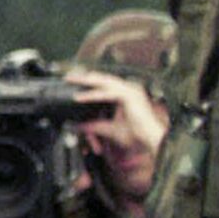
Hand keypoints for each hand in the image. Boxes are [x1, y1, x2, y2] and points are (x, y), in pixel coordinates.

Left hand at [67, 69, 167, 210]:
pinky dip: (93, 95)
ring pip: (105, 82)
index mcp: (125, 95)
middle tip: (68, 77)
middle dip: (85, 77)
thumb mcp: (107, 129)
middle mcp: (128, 90)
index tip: (72, 83)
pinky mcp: (131, 97)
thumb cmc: (135, 135)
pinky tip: (80, 97)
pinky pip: (108, 93)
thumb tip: (76, 126)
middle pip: (103, 79)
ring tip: (72, 80)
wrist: (149, 140)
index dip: (88, 82)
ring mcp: (131, 91)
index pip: (104, 85)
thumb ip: (92, 126)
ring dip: (87, 81)